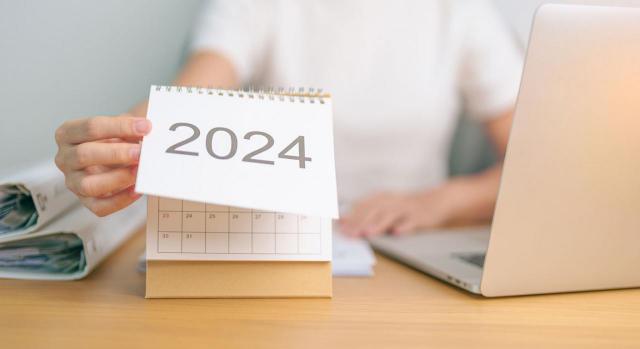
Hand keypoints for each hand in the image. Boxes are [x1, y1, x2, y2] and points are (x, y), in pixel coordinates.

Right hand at [54, 115, 151, 215]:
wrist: (116, 159)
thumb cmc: (115, 141)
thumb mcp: (120, 129)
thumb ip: (130, 129)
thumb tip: (147, 129)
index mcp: (68, 134)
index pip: (91, 127)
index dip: (120, 127)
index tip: (145, 127)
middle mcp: (65, 158)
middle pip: (84, 155)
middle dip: (116, 153)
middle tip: (141, 152)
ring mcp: (73, 182)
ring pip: (88, 184)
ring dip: (117, 178)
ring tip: (139, 172)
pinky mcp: (85, 201)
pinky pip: (100, 206)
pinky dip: (120, 200)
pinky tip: (137, 190)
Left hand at [339, 189, 453, 236]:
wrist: (435, 202)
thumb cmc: (404, 208)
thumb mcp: (384, 207)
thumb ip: (364, 213)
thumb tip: (341, 220)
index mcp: (382, 198)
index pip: (364, 206)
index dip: (351, 216)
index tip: (340, 227)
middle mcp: (393, 201)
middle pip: (375, 211)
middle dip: (361, 222)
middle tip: (350, 234)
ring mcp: (407, 208)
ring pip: (391, 215)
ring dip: (379, 224)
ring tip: (368, 233)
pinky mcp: (421, 216)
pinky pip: (412, 221)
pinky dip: (404, 226)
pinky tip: (397, 233)